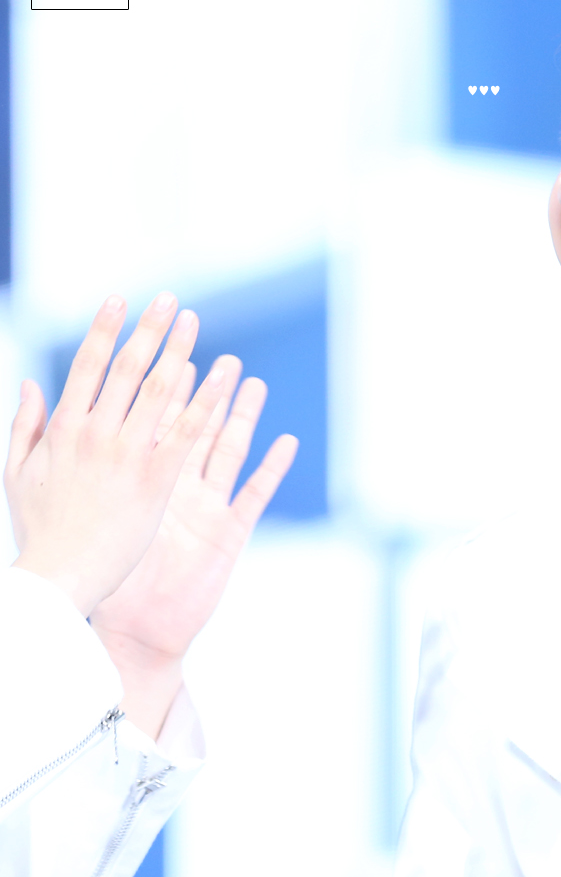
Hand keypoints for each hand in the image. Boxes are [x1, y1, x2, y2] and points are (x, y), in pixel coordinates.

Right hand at [7, 293, 227, 616]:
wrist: (59, 578)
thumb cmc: (40, 529)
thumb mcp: (17, 472)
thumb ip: (26, 424)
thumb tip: (32, 382)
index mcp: (62, 429)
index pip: (86, 367)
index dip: (104, 329)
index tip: (119, 299)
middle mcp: (96, 434)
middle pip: (127, 369)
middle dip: (149, 330)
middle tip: (169, 298)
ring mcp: (128, 455)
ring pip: (159, 392)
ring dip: (179, 352)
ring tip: (195, 322)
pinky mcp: (157, 480)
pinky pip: (188, 433)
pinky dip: (206, 400)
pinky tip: (224, 376)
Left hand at [89, 357, 297, 736]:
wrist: (133, 632)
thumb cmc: (108, 581)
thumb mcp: (86, 519)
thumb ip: (74, 472)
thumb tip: (50, 423)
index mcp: (145, 479)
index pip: (151, 422)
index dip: (157, 387)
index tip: (162, 351)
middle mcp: (180, 487)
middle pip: (195, 428)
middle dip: (206, 390)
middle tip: (216, 352)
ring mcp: (207, 508)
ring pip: (228, 451)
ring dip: (242, 417)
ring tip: (252, 383)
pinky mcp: (229, 534)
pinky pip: (254, 495)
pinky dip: (272, 469)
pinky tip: (285, 442)